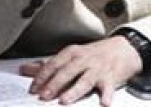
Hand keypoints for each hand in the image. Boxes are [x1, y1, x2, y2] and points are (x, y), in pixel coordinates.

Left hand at [20, 36, 141, 105]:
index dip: (43, 76)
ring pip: (85, 80)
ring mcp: (98, 69)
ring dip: (75, 90)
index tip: (33, 88)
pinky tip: (104, 102)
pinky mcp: (111, 78)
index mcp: (73, 53)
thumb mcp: (73, 54)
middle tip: (44, 95)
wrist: (125, 49)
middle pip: (68, 71)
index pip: (55, 63)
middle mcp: (85, 60)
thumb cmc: (96, 54)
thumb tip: (25, 69)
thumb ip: (49, 64)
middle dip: (55, 83)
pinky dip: (107, 95)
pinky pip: (109, 87)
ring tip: (65, 100)